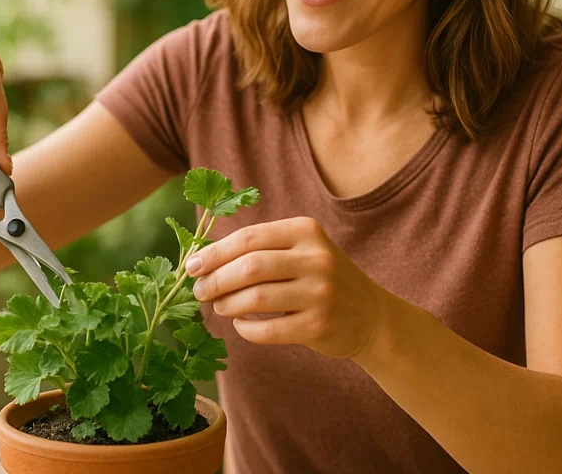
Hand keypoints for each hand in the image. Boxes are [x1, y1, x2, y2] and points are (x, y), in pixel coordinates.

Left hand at [186, 216, 386, 359]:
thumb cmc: (321, 279)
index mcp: (306, 231)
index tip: (191, 266)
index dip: (214, 253)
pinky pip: (267, 330)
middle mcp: (316, 258)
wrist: (370, 315)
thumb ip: (261, 249)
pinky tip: (240, 325)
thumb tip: (203, 259)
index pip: (248, 238)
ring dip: (227, 305)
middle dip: (215, 280)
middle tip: (199, 291)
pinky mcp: (319, 326)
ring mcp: (320, 293)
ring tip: (219, 307)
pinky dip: (245, 329)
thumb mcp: (301, 250)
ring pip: (255, 299)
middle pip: (248, 267)